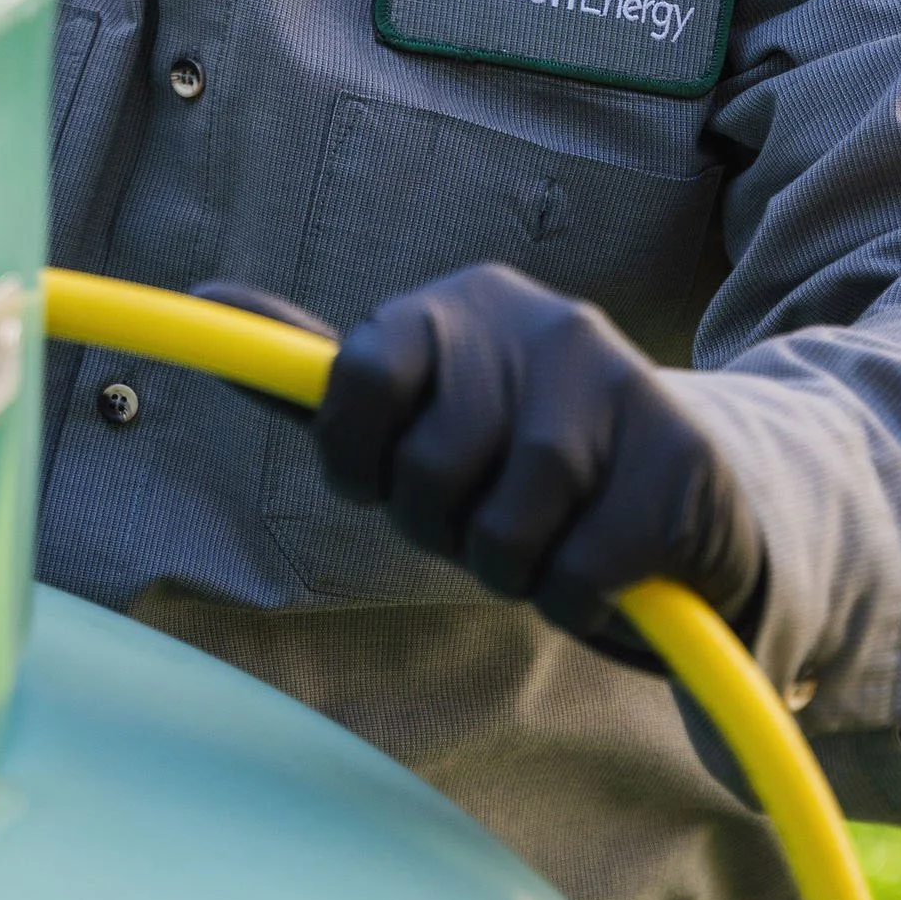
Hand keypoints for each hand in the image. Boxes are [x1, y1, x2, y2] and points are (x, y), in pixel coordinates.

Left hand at [314, 262, 762, 654]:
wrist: (693, 496)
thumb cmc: (519, 464)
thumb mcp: (422, 414)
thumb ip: (325, 377)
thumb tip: (208, 298)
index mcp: (463, 304)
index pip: (359, 376)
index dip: (357, 460)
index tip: (384, 484)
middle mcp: (544, 323)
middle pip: (427, 468)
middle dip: (441, 526)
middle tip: (481, 518)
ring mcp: (622, 383)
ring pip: (505, 528)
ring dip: (513, 570)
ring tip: (544, 543)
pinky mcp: (682, 461)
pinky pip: (578, 573)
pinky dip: (573, 601)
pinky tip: (601, 573)